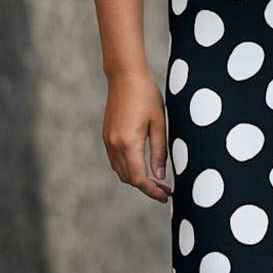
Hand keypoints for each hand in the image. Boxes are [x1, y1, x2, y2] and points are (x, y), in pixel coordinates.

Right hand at [103, 67, 171, 201]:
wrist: (124, 76)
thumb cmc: (146, 95)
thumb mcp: (159, 124)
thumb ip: (159, 152)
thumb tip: (159, 176)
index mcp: (128, 143)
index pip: (139, 178)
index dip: (153, 191)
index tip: (166, 196)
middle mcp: (115, 145)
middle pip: (129, 179)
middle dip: (147, 187)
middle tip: (166, 189)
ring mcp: (108, 141)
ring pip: (121, 172)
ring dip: (137, 179)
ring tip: (156, 180)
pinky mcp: (107, 136)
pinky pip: (116, 161)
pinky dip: (128, 169)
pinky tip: (142, 165)